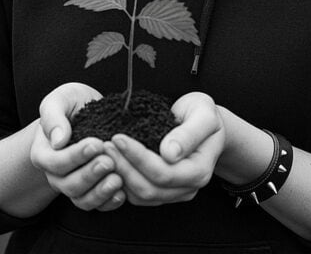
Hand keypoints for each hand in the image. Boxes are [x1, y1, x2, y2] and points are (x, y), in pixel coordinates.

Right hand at [29, 83, 124, 211]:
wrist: (86, 113)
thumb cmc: (71, 105)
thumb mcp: (60, 100)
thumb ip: (53, 116)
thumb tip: (58, 140)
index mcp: (44, 154)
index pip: (57, 163)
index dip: (76, 156)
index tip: (97, 144)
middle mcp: (56, 175)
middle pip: (70, 185)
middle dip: (91, 175)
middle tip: (109, 161)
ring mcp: (74, 185)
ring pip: (82, 200)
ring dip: (101, 192)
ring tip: (118, 179)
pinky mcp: (92, 191)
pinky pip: (98, 205)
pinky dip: (110, 202)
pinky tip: (123, 192)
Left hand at [103, 91, 224, 206]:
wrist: (205, 124)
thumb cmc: (203, 115)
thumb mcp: (204, 114)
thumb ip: (189, 133)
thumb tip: (169, 153)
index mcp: (199, 170)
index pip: (164, 173)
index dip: (138, 158)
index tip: (119, 138)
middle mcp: (188, 187)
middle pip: (149, 188)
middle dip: (124, 167)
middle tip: (106, 144)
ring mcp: (174, 193)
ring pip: (141, 196)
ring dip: (120, 175)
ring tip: (105, 152)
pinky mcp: (162, 192)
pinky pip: (137, 195)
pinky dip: (122, 181)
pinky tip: (113, 162)